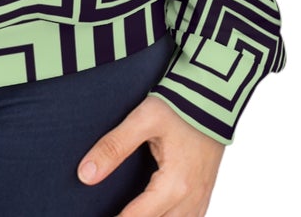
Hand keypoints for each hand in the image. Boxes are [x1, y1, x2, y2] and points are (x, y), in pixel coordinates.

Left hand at [76, 94, 225, 216]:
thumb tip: (86, 174)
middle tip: (111, 213)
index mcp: (174, 185)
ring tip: (130, 212)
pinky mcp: (205, 191)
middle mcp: (191, 198)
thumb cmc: (180, 105)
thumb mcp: (142, 120)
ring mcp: (201, 197)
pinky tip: (158, 212)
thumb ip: (114, 146)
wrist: (215, 95)